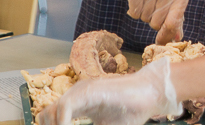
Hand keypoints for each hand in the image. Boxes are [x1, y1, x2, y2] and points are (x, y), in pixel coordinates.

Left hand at [37, 57, 181, 124]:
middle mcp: (76, 96)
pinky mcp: (88, 90)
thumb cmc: (133, 111)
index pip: (51, 119)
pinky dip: (61, 124)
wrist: (151, 94)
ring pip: (49, 114)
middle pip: (45, 117)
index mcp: (79, 105)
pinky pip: (63, 108)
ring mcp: (81, 91)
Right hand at [123, 0, 188, 44]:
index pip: (173, 24)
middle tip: (153, 5)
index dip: (165, 36)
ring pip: (143, 18)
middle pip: (156, 24)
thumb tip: (177, 38)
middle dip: (152, 19)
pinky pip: (133, 12)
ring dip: (143, 12)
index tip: (160, 41)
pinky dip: (134, 9)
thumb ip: (176, 18)